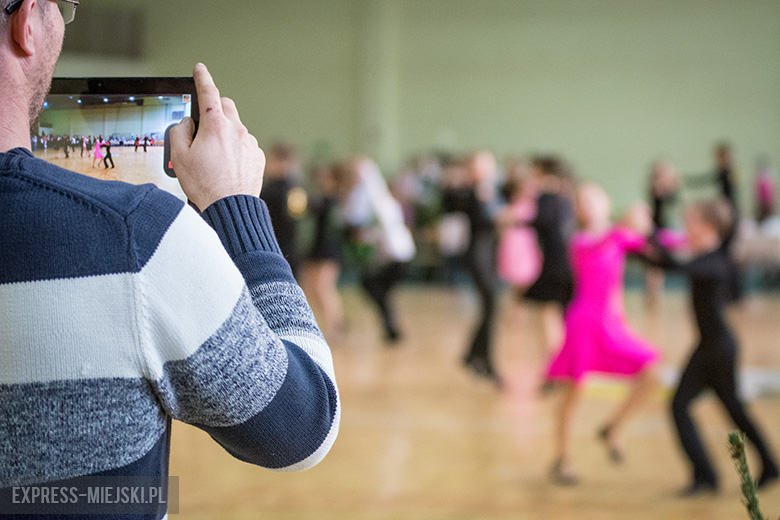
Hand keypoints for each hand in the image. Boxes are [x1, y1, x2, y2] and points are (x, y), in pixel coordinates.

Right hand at [169, 63, 264, 210]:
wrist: (230, 207)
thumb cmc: (204, 184)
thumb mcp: (179, 156)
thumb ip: (180, 131)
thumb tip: (188, 123)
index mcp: (215, 126)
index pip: (208, 93)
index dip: (202, 78)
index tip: (200, 69)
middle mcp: (236, 130)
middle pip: (226, 106)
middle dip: (215, 108)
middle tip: (204, 123)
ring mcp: (250, 143)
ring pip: (236, 127)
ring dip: (225, 133)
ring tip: (214, 158)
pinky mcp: (258, 157)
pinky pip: (245, 145)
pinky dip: (236, 149)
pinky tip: (227, 167)